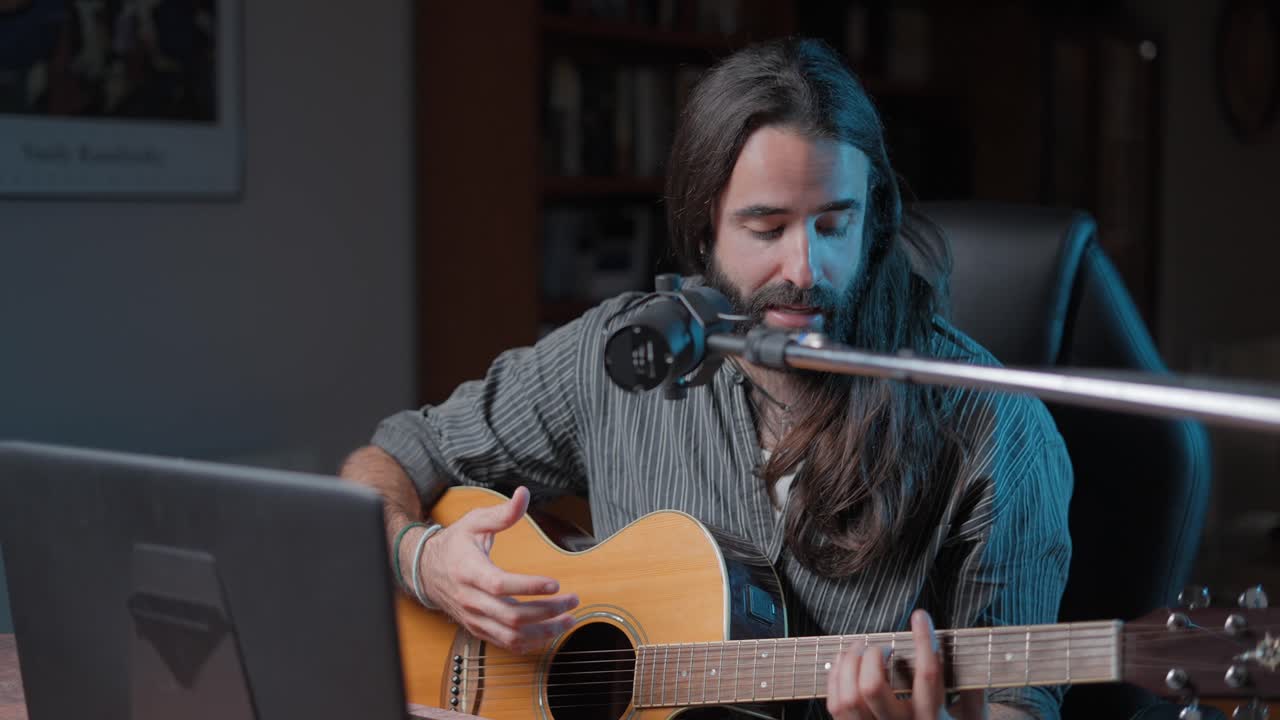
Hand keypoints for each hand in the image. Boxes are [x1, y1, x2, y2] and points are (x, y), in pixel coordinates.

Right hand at [414, 486, 578, 652]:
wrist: (426, 571)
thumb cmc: (454, 544)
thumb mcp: (474, 522)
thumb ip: (502, 513)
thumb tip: (523, 494)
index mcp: (468, 570)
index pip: (499, 585)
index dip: (528, 587)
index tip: (555, 583)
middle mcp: (470, 599)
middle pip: (511, 614)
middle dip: (547, 610)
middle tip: (572, 600)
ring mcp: (474, 617)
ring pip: (511, 635)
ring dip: (543, 631)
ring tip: (568, 619)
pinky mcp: (478, 629)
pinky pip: (506, 643)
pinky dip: (530, 642)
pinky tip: (550, 631)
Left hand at [827, 610, 985, 719]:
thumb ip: (973, 693)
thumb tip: (973, 654)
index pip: (928, 675)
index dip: (923, 640)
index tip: (920, 616)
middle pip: (873, 687)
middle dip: (873, 655)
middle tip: (883, 646)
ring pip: (849, 697)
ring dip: (849, 664)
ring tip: (861, 649)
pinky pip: (836, 705)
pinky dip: (836, 677)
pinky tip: (845, 663)